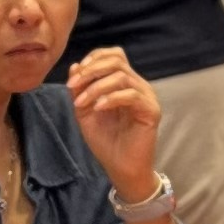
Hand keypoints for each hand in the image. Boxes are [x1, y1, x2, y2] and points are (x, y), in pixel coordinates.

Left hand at [67, 43, 162, 195]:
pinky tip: (98, 108)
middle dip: (91, 70)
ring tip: (81, 103)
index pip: (114, 55)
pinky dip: (110, 98)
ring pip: (122, 76)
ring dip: (96, 87)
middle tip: (73, 86)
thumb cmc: (106, 141)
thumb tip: (75, 66)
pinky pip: (131, 95)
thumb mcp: (85, 112)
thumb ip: (80, 90)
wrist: (121, 168)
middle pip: (117, 61)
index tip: (75, 74)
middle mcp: (137, 85)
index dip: (94, 58)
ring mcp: (146, 97)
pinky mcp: (151, 111)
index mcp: (124, 82)